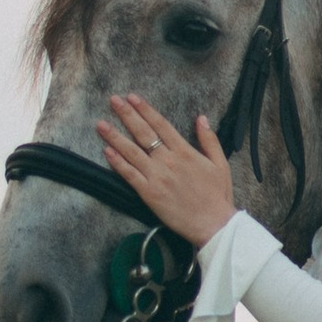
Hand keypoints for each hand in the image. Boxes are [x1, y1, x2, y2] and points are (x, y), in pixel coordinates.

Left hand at [95, 96, 237, 247]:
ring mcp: (157, 176)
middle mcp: (168, 160)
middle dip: (127, 115)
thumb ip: (209, 139)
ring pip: (132, 151)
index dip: (145, 109)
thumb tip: (201, 118)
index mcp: (185, 151)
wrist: (214, 224)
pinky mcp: (149, 193)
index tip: (133, 97)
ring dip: (115, 136)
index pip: (161, 125)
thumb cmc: (218, 196)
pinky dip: (117, 162)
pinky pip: (129, 175)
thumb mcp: (220, 163)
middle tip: (114, 100)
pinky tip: (107, 151)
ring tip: (101, 124)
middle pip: (144, 133)